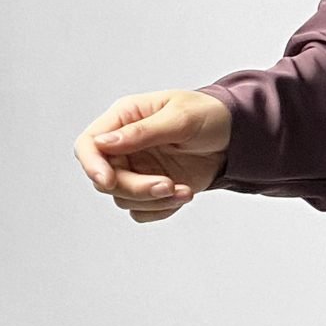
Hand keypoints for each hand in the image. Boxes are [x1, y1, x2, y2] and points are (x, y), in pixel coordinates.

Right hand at [73, 89, 232, 222]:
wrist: (237, 136)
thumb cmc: (209, 114)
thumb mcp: (180, 117)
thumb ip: (142, 132)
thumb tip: (104, 143)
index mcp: (124, 118)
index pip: (89, 144)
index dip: (92, 165)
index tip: (108, 181)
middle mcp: (125, 146)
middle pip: (105, 179)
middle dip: (135, 188)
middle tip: (167, 185)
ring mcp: (137, 169)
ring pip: (123, 199)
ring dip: (153, 201)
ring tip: (184, 189)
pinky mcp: (152, 189)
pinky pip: (142, 211)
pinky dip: (162, 209)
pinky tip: (185, 193)